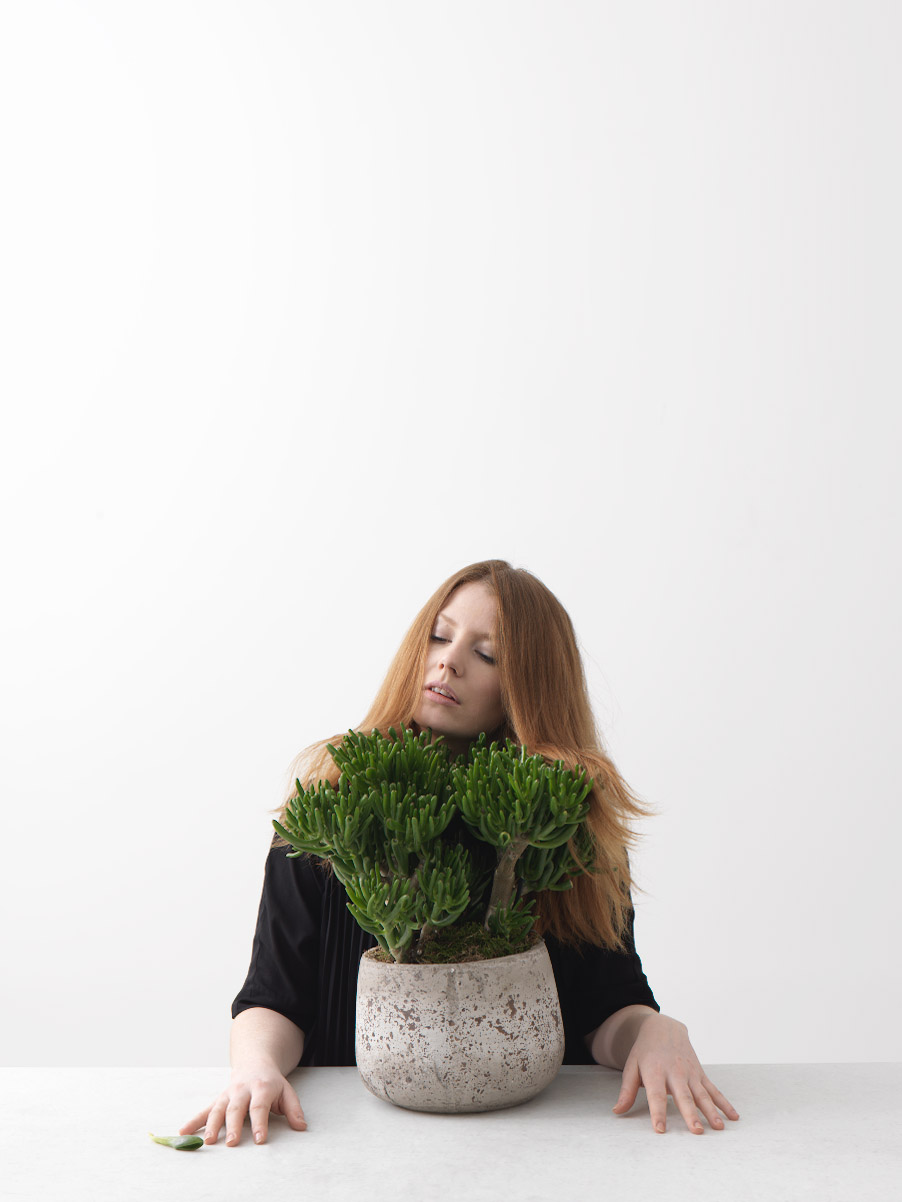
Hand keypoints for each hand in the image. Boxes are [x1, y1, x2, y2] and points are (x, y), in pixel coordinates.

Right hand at [180, 1065, 307, 1145]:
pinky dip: (194, 1121)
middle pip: (236, 1109)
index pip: (260, 1107)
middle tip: (232, 1143)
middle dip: (234, 1126)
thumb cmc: (272, 1082)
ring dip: (212, 1125)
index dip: (260, 1124)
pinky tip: (182, 1132)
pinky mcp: (218, 1099)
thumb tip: (301, 1127)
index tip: (260, 1140)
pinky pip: (205, 1110)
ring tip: (208, 1141)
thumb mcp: (287, 1091)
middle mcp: (242, 1090)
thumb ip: (293, 1109)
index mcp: (262, 1087)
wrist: (255, 1062)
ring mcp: (228, 1094)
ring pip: (218, 1109)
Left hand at [612, 1013, 738, 1133]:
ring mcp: (690, 1072)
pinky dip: (724, 1103)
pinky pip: (714, 1090)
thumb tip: (617, 1111)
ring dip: (711, 1111)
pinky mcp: (700, 1073)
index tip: (660, 1129)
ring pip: (702, 1094)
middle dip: (691, 1114)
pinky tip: (733, 1116)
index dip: (658, 1112)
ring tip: (718, 1127)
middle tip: (696, 1131)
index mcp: (655, 1071)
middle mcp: (674, 1072)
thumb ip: (626, 1090)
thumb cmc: (645, 1051)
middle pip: (683, 1096)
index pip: (656, 1095)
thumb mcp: (632, 1066)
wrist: (664, 1027)